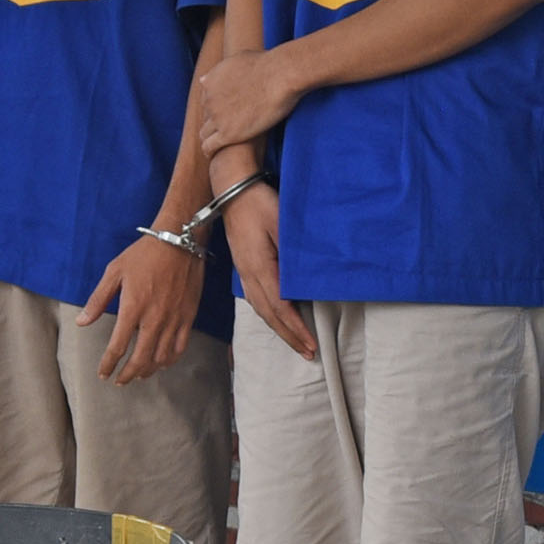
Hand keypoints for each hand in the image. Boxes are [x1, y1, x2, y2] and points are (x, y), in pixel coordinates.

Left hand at [79, 236, 199, 384]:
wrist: (179, 241)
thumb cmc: (144, 254)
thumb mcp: (115, 272)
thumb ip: (98, 299)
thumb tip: (81, 322)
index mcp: (132, 308)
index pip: (117, 346)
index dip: (108, 364)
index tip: (103, 373)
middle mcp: (153, 319)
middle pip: (140, 359)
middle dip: (127, 374)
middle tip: (119, 381)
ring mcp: (173, 320)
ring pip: (160, 357)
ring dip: (147, 370)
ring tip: (138, 375)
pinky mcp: (188, 317)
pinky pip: (179, 347)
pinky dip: (169, 360)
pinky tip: (162, 363)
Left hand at [187, 44, 303, 167]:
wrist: (280, 76)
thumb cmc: (267, 65)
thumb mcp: (237, 59)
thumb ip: (219, 71)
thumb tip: (203, 79)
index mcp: (210, 82)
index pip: (206, 101)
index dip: (215, 108)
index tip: (225, 115)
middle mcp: (209, 100)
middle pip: (205, 117)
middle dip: (213, 123)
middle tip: (226, 130)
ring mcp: (217, 117)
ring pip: (204, 134)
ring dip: (209, 138)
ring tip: (217, 146)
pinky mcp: (227, 134)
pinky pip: (209, 147)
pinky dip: (208, 151)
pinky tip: (212, 155)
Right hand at [220, 180, 307, 357]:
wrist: (232, 190)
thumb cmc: (258, 203)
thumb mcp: (281, 224)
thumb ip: (294, 254)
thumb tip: (307, 280)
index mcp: (259, 269)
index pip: (281, 308)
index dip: (296, 329)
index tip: (311, 345)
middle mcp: (249, 276)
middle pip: (270, 316)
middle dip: (289, 337)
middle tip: (308, 353)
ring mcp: (244, 273)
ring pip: (261, 310)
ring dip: (279, 328)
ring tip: (295, 342)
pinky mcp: (243, 267)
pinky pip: (256, 299)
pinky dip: (269, 315)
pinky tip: (276, 318)